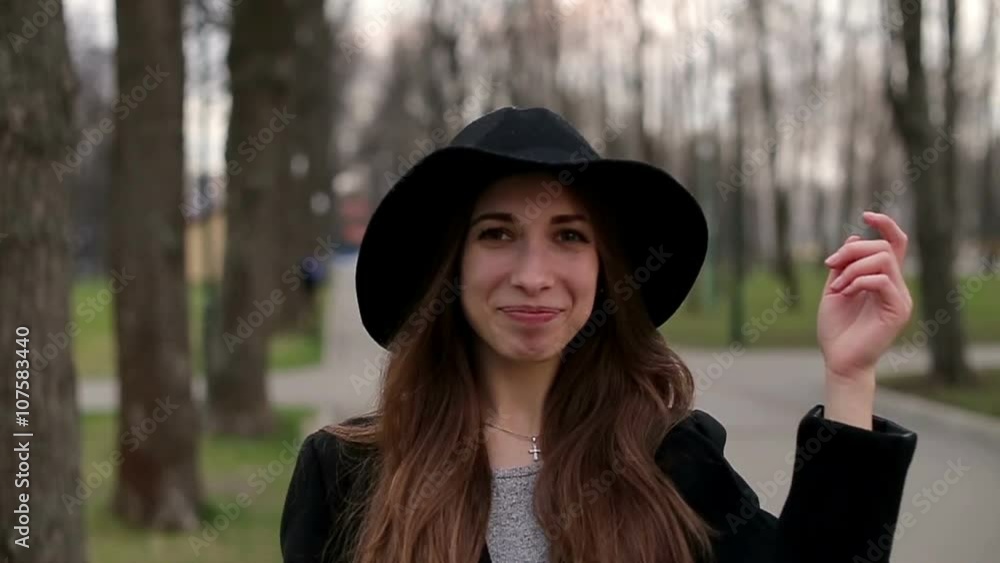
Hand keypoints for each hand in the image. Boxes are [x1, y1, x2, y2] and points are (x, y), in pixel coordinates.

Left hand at [818, 212, 913, 426]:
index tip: (865, 214)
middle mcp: (896, 286)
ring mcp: (900, 298)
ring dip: (853, 267)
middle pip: (885, 248)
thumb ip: (844, 265)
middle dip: (853, 250)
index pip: (895, 244)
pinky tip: (844, 293)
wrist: (839, 360)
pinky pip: (881, 280)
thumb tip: (854, 238)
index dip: (885, 225)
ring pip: (884, 260)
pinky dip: (858, 281)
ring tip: (836, 286)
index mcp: (882, 280)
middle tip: (829, 264)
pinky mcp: (898, 310)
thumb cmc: (836, 329)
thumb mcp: (834, 288)